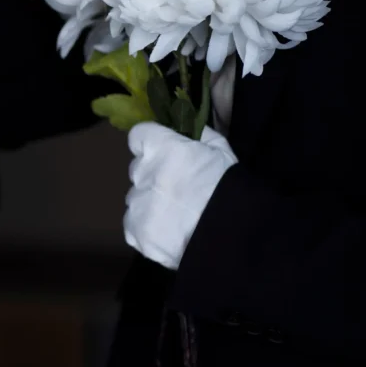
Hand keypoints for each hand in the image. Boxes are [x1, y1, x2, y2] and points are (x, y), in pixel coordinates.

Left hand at [124, 122, 237, 269]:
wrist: (231, 235)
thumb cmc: (230, 188)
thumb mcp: (222, 152)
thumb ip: (200, 136)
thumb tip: (188, 132)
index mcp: (162, 148)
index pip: (138, 135)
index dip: (149, 143)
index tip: (162, 152)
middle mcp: (143, 173)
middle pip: (138, 169)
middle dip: (153, 175)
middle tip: (177, 189)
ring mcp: (137, 203)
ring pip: (136, 198)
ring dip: (150, 203)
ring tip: (177, 217)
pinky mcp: (135, 231)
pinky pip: (134, 225)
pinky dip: (147, 227)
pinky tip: (169, 233)